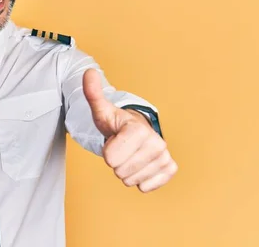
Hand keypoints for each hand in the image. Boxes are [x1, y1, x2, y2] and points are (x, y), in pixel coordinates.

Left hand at [82, 68, 176, 191]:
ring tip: (130, 154)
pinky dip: (139, 179)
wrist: (135, 131)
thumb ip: (93, 93)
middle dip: (116, 162)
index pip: (110, 159)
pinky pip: (146, 187)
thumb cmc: (117, 123)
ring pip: (131, 181)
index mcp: (139, 130)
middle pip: (120, 172)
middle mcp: (157, 143)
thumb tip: (88, 71)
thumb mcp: (102, 110)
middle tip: (121, 148)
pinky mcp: (170, 169)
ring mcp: (165, 156)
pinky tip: (140, 165)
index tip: (114, 139)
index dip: (107, 151)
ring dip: (126, 170)